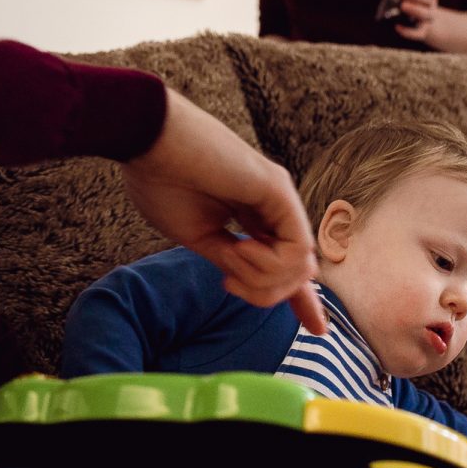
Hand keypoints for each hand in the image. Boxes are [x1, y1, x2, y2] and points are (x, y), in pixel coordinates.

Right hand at [121, 88, 324, 335]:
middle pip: (298, 272)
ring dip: (262, 279)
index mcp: (249, 215)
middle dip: (267, 295)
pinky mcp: (278, 190)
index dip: (302, 296)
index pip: (287, 260)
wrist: (148, 138)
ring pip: (300, 266)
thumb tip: (259, 285)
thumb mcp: (196, 236)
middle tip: (228, 283)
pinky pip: (296, 249)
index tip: (317, 329)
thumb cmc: (160, 180)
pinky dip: (268, 263)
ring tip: (230, 256)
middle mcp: (271, 206)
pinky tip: (239, 247)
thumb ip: (231, 259)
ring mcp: (277, 196)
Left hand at [392, 0, 446, 43]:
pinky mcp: (423, 30)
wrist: (419, 22)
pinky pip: (418, 33)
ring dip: (415, 10)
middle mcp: (431, 2)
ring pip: (427, 15)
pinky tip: (397, 27)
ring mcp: (428, 16)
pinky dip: (408, 31)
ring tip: (402, 6)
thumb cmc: (409, 1)